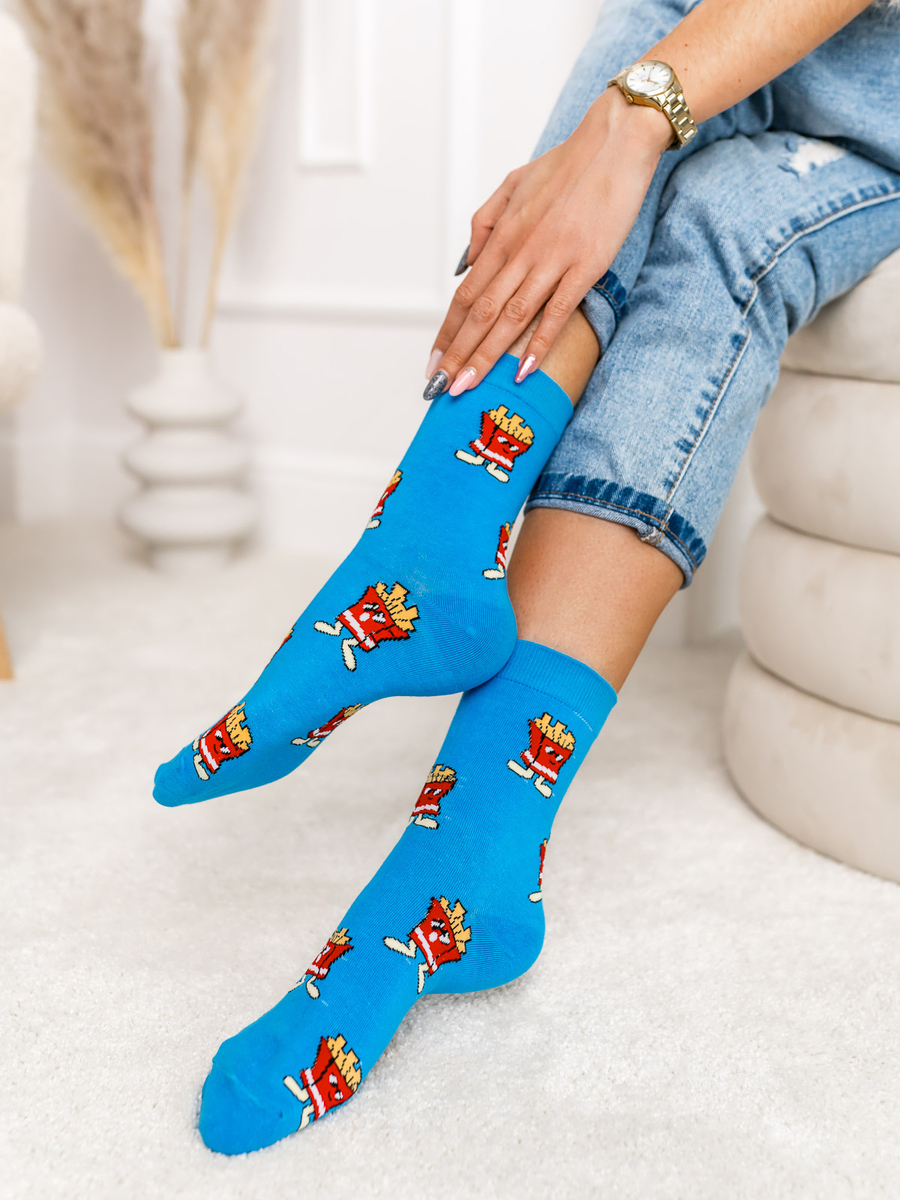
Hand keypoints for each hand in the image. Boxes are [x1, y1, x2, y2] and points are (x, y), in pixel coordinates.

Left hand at [426, 87, 671, 397]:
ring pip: (510, 317)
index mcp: (501, 236)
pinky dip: (538, 342)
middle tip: (439, 389)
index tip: (434, 363)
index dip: (447, 333)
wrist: (614, 142)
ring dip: (486, 356)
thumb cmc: (565, 166)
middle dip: (457, 354)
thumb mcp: (512, 185)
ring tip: (467, 387)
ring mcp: (552, 259)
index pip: (465, 295)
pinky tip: (523, 370)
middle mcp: (520, 251)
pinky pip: (556, 311)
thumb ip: (483, 225)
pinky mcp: (585, 266)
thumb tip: (463, 266)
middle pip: (480, 313)